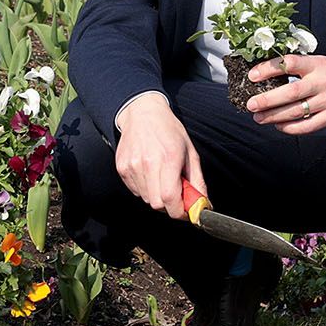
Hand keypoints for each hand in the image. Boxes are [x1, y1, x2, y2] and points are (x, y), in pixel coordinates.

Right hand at [115, 95, 204, 218]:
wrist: (142, 113)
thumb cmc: (169, 130)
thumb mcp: (190, 152)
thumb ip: (197, 181)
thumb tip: (203, 204)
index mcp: (168, 159)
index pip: (171, 199)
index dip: (180, 212)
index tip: (187, 212)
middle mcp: (148, 164)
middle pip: (158, 204)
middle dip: (170, 206)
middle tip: (176, 194)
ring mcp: (132, 167)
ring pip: (147, 199)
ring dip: (157, 196)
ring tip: (161, 178)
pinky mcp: (122, 168)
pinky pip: (136, 191)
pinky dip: (145, 189)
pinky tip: (150, 173)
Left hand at [245, 53, 325, 134]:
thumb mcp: (322, 61)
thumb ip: (301, 69)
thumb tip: (271, 75)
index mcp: (317, 65)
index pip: (289, 63)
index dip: (268, 69)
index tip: (252, 75)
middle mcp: (322, 82)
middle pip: (290, 92)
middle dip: (267, 100)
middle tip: (251, 105)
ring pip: (296, 111)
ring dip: (274, 116)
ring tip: (259, 118)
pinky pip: (308, 126)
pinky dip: (291, 128)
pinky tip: (280, 126)